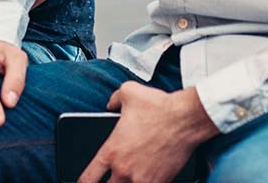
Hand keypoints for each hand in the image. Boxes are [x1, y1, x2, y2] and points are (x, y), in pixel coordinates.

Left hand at [78, 84, 217, 182]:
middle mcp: (124, 169)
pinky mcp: (161, 182)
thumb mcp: (128, 92)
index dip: (81, 182)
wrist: (186, 118)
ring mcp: (143, 179)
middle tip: (109, 179)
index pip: (88, 178)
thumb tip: (110, 105)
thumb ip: (113, 100)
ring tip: (128, 179)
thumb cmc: (158, 106)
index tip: (82, 182)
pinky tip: (146, 179)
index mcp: (111, 151)